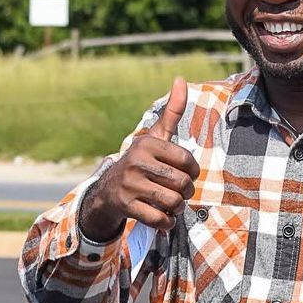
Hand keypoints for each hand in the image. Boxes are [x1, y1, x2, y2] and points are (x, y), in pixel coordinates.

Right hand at [79, 77, 199, 239]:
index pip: (187, 162)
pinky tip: (163, 217)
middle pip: (182, 184)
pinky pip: (160, 219)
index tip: (187, 175)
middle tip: (179, 192)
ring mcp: (130, 185)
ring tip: (171, 204)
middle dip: (186, 192)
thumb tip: (181, 79)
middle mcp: (136, 162)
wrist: (108, 190)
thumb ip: (172, 112)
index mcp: (147, 144)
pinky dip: (166, 222)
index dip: (193, 172)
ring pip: (173, 203)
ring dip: (177, 208)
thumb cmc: (142, 162)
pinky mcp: (126, 206)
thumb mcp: (156, 137)